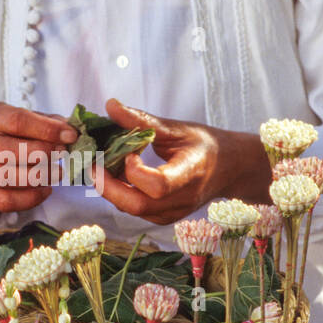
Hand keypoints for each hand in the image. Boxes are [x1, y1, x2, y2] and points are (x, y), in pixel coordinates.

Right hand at [0, 102, 78, 225]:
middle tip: (63, 154)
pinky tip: (46, 190)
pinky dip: (30, 198)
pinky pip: (4, 200)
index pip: (16, 120)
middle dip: (41, 153)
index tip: (70, 136)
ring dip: (37, 177)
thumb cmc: (13, 137)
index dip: (46, 129)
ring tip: (58, 173)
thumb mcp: (29, 123)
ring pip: (4, 177)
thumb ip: (50, 124)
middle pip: (5, 150)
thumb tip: (72, 131)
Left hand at [97, 98, 272, 224]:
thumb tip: (110, 105)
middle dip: (108, 185)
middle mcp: (182, 199)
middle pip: (137, 204)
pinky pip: (136, 211)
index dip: (134, 170)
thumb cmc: (204, 144)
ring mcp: (173, 213)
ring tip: (102, 167)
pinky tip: (115, 177)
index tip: (127, 150)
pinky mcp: (164, 218)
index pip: (158, 184)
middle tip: (93, 163)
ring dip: (110, 190)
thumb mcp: (176, 128)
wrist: (228, 169)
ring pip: (132, 210)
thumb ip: (142, 120)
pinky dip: (120, 195)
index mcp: (190, 174)